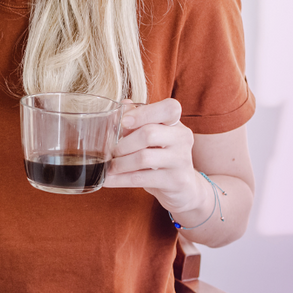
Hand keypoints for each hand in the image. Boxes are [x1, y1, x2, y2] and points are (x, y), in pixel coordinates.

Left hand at [102, 98, 209, 216]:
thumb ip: (138, 120)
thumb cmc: (161, 157)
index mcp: (175, 123)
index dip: (144, 113)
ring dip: (120, 163)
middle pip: (149, 133)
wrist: (183, 187)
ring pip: (144, 158)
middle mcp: (182, 138)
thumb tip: (124, 105)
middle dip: (123, 144)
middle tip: (112, 152)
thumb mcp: (152, 137)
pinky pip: (142, 178)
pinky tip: (109, 180)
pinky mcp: (176, 181)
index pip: (169, 108)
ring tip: (110, 167)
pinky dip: (121, 179)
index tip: (124, 122)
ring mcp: (182, 160)